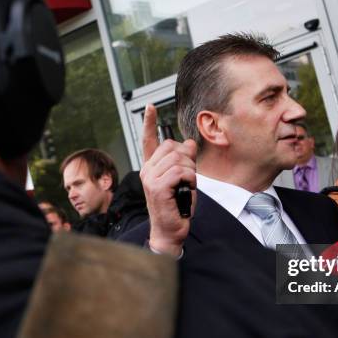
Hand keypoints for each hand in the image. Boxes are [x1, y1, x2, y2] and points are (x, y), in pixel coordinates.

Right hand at [139, 104, 196, 256]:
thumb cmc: (176, 207)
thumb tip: (188, 143)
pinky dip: (190, 180)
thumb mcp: (184, 179)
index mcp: (151, 167)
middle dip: (187, 159)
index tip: (150, 107)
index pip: (149, 140)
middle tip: (189, 178)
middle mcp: (147, 170)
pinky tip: (186, 190)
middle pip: (172, 147)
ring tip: (186, 186)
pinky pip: (181, 172)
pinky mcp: (157, 187)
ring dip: (190, 172)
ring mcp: (150, 178)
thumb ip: (184, 161)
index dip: (150, 123)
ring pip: (178, 159)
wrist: (170, 230)